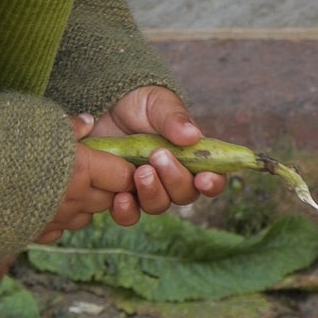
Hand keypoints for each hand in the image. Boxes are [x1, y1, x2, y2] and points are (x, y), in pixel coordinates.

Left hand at [92, 84, 227, 225]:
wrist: (105, 106)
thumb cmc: (139, 103)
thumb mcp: (158, 102)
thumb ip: (174, 118)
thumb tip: (192, 135)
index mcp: (190, 155)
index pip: (211, 178)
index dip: (212, 183)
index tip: (203, 178)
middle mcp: (171, 177)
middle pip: (184, 194)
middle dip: (174, 179)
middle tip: (158, 156)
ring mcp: (146, 187)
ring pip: (158, 206)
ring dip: (152, 193)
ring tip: (139, 172)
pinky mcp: (121, 194)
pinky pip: (128, 215)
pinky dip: (126, 211)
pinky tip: (119, 197)